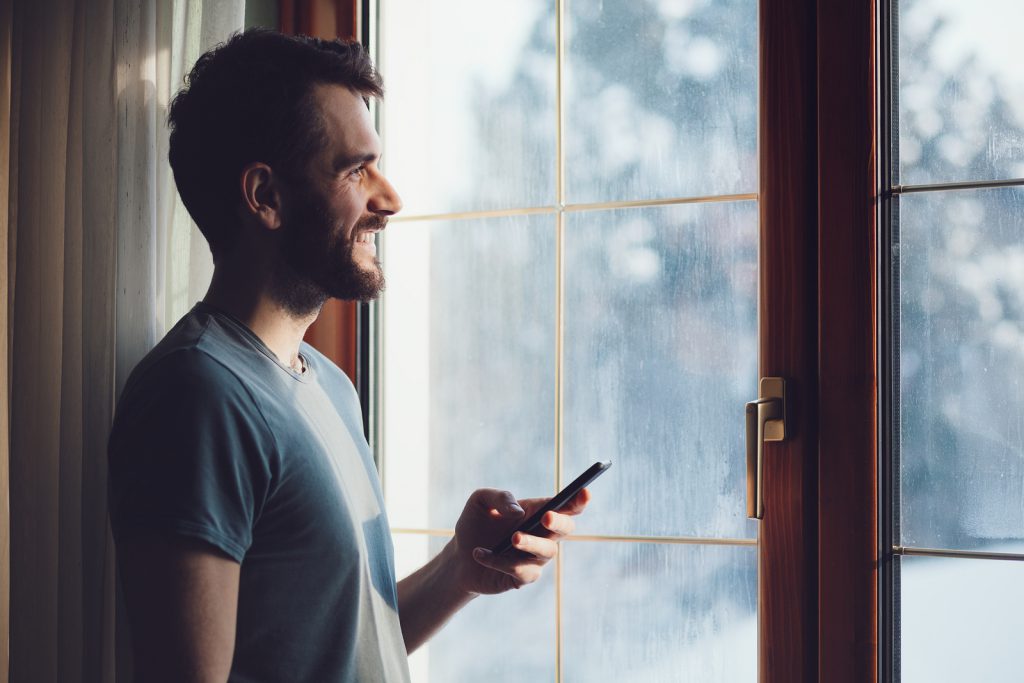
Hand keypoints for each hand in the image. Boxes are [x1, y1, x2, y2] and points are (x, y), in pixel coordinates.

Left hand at [447, 487, 589, 595]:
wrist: (458, 557)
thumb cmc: (474, 524)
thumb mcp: (480, 501)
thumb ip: (500, 498)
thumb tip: (518, 512)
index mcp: (536, 511)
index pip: (565, 505)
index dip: (579, 499)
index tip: (584, 492)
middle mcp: (541, 534)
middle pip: (566, 528)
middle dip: (559, 521)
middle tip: (545, 517)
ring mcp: (534, 558)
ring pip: (547, 552)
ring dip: (531, 543)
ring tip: (512, 538)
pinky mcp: (522, 578)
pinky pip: (522, 571)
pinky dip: (499, 561)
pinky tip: (480, 554)